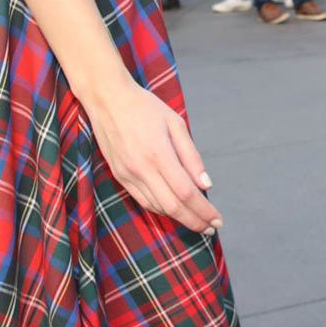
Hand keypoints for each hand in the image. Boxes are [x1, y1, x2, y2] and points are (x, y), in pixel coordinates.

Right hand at [86, 78, 222, 234]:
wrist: (107, 99)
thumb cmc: (144, 107)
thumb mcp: (175, 123)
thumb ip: (191, 156)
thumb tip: (206, 185)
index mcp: (159, 153)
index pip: (186, 193)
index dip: (204, 211)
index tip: (218, 220)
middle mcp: (141, 168)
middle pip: (172, 207)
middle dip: (195, 221)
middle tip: (211, 227)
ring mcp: (128, 175)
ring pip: (157, 207)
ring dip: (179, 218)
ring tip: (197, 220)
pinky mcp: (119, 176)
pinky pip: (143, 201)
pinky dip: (161, 209)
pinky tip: (175, 209)